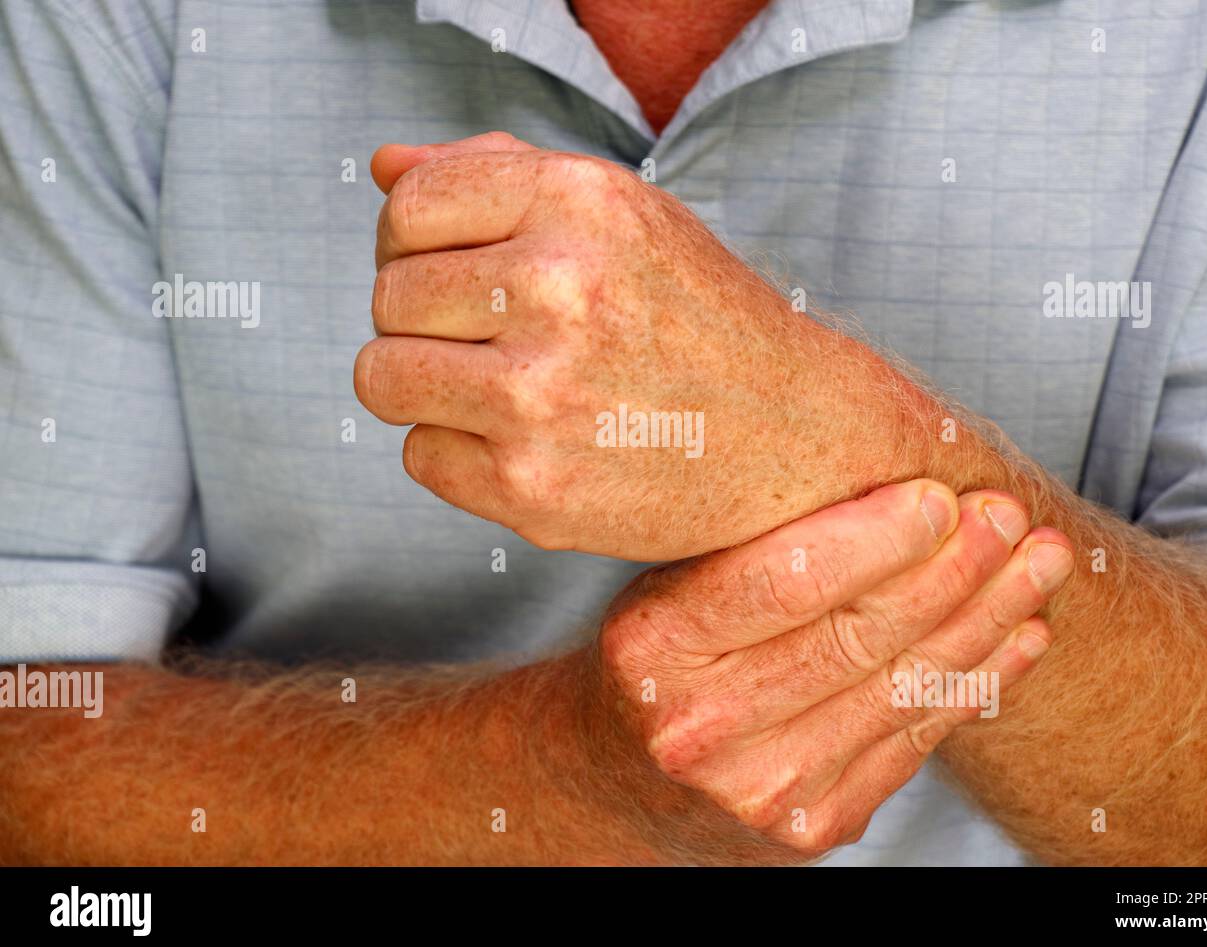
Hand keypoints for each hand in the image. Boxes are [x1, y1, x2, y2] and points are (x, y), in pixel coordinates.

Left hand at [357, 133, 902, 560]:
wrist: (795, 437)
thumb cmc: (700, 319)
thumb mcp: (624, 216)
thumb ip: (502, 174)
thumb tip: (383, 166)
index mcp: (578, 204)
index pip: (408, 206)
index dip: (412, 242)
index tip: (451, 270)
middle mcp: (558, 290)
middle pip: (388, 297)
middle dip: (425, 320)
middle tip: (493, 341)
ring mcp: (542, 398)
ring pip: (381, 379)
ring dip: (425, 387)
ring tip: (494, 390)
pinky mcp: (534, 490)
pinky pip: (419, 457)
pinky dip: (458, 454)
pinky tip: (527, 443)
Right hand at [585, 478, 1074, 861]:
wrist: (632, 776)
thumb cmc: (666, 652)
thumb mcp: (671, 581)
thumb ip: (754, 540)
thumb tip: (887, 465)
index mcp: (655, 646)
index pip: (784, 583)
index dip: (875, 539)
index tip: (940, 494)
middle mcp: (702, 726)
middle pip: (858, 635)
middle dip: (952, 569)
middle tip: (1008, 514)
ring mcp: (762, 786)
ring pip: (903, 688)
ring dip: (987, 618)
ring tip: (1038, 562)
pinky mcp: (815, 822)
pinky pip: (916, 740)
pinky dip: (978, 681)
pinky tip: (1019, 633)